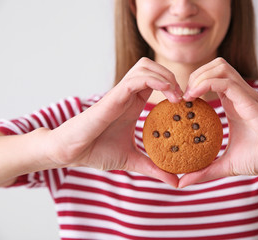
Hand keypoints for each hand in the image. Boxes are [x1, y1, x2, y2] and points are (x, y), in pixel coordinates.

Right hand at [45, 58, 181, 186]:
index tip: (187, 104)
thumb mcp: (132, 160)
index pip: (156, 81)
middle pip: (151, 67)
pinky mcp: (113, 97)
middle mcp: (128, 95)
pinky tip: (168, 93)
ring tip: (177, 95)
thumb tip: (175, 182)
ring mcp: (120, 94)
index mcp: (133, 104)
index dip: (174, 86)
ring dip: (165, 75)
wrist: (71, 152)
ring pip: (145, 67)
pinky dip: (155, 80)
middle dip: (171, 75)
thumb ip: (153, 167)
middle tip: (183, 97)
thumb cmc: (96, 152)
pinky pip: (136, 79)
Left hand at [179, 58, 257, 187]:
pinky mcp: (249, 100)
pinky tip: (194, 98)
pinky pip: (226, 82)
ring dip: (199, 76)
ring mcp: (245, 95)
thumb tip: (182, 182)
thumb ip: (205, 171)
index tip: (181, 102)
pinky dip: (206, 84)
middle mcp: (239, 95)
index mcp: (233, 103)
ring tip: (189, 95)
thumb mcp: (227, 164)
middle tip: (184, 96)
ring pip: (220, 67)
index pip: (212, 79)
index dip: (194, 84)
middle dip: (195, 75)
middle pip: (215, 66)